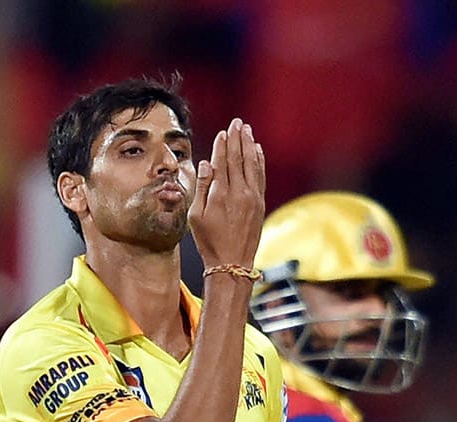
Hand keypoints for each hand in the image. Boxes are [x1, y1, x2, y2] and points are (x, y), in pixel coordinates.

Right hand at [188, 118, 264, 271]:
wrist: (232, 263)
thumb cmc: (209, 242)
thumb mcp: (196, 216)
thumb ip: (202, 187)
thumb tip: (207, 164)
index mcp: (220, 194)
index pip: (223, 161)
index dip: (223, 144)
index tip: (223, 132)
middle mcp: (239, 193)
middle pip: (239, 158)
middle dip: (237, 138)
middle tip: (237, 122)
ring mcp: (252, 198)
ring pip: (252, 164)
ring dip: (249, 145)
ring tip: (247, 130)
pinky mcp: (260, 205)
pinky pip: (260, 176)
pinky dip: (259, 161)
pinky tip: (257, 151)